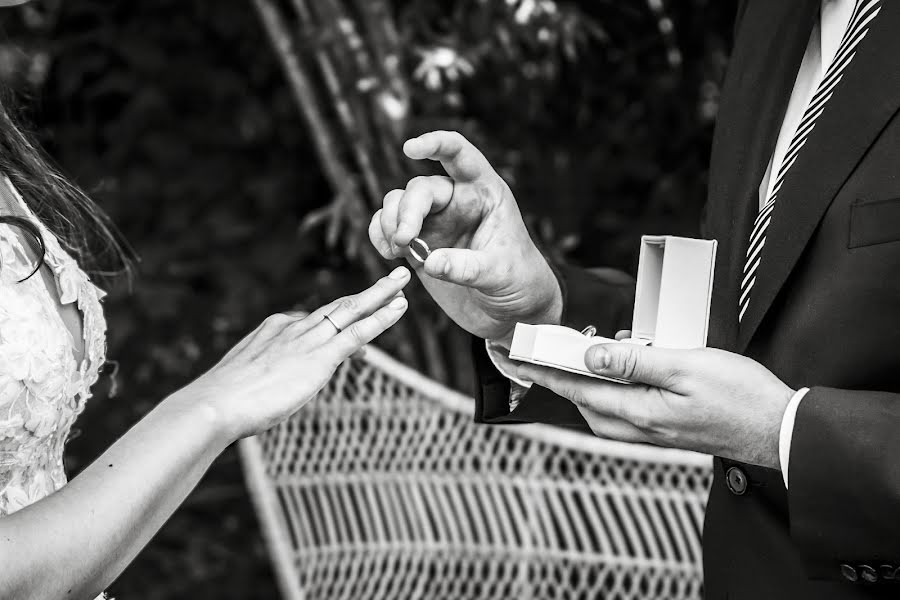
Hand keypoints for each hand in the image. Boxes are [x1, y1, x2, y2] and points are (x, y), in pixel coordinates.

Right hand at [181, 267, 410, 441]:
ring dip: (381, 296)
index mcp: (273, 330)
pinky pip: (359, 331)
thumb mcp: (243, 384)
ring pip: (353, 310)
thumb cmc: (222, 402)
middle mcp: (293, 327)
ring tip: (403, 283)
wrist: (215, 404)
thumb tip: (260, 393)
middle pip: (338, 306)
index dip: (337, 321)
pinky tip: (399, 307)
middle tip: (392, 279)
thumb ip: (259, 380)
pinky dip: (381, 317)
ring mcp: (308, 339)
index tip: (355, 319)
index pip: (314, 321)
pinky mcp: (321, 357)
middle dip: (367, 294)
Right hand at [368, 130, 561, 340]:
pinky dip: (379, 236)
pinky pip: (387, 229)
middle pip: (420, 189)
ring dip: (388, 222)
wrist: (510, 313)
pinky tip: (387, 254)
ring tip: (397, 250)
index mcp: (485, 193)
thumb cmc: (519, 283)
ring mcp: (435, 222)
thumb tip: (430, 262)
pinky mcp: (417, 246)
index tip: (410, 149)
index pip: (460, 155)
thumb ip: (467, 268)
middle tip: (404, 240)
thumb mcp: (501, 274)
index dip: (436, 144)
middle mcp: (457, 201)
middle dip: (406, 211)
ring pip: (397, 204)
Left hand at [515, 341, 795, 468]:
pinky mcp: (663, 426)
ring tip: (590, 345)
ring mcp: (650, 430)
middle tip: (544, 347)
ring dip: (590, 376)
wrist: (778, 430)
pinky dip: (615, 382)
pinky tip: (629, 361)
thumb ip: (635, 362)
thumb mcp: (686, 368)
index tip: (515, 356)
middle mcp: (637, 427)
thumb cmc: (739, 398)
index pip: (575, 389)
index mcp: (637, 412)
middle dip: (560, 372)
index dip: (543, 370)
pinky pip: (623, 404)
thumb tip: (591, 355)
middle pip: (582, 398)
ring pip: (602, 402)